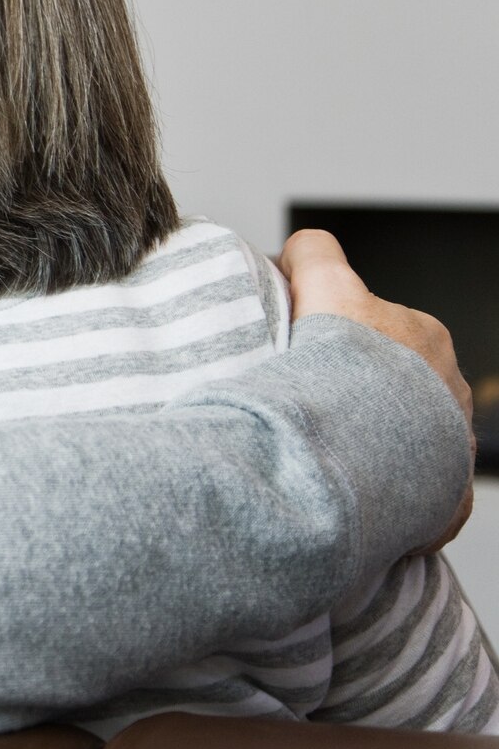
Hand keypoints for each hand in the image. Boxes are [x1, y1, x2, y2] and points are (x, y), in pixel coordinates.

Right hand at [280, 228, 474, 548]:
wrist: (356, 446)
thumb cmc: (345, 366)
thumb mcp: (325, 285)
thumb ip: (314, 255)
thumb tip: (297, 250)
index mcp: (425, 338)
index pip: (382, 330)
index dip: (345, 336)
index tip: (315, 354)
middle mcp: (450, 389)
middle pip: (397, 384)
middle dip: (362, 390)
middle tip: (314, 401)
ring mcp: (451, 447)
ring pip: (406, 438)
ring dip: (373, 441)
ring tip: (327, 448)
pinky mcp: (445, 498)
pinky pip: (413, 492)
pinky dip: (386, 491)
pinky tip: (352, 488)